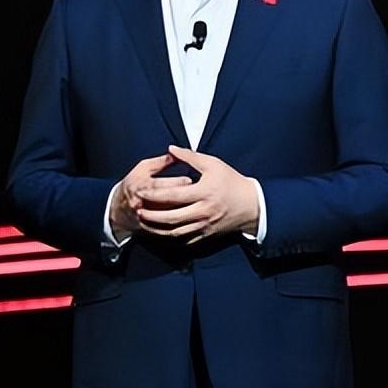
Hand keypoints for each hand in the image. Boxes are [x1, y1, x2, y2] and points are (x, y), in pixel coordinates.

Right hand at [109, 152, 195, 241]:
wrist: (119, 207)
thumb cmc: (133, 184)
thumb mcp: (143, 168)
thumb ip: (161, 162)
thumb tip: (176, 154)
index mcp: (140, 186)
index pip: (159, 185)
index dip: (176, 182)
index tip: (190, 180)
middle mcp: (141, 202)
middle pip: (164, 202)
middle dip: (182, 198)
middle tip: (197, 194)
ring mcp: (144, 217)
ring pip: (166, 218)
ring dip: (182, 213)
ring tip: (196, 207)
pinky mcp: (148, 228)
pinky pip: (164, 230)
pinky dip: (177, 227)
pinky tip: (189, 221)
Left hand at [135, 145, 259, 244]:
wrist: (250, 205)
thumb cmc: (231, 180)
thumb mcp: (213, 163)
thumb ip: (190, 156)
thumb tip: (170, 149)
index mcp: (204, 192)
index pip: (173, 195)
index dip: (154, 194)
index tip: (140, 191)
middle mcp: (203, 211)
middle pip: (171, 217)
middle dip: (151, 215)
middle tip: (137, 209)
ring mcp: (204, 225)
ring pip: (176, 231)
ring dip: (158, 228)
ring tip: (145, 221)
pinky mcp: (206, 234)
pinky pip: (185, 238)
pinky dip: (171, 235)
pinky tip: (161, 230)